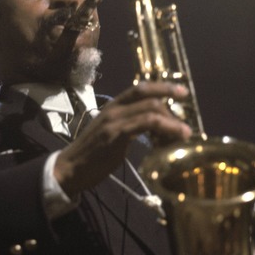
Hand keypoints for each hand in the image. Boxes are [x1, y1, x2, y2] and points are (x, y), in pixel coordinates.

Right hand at [53, 81, 191, 197]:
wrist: (69, 168)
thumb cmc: (92, 154)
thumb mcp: (112, 133)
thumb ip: (130, 126)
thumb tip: (156, 130)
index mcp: (113, 106)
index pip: (140, 88)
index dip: (163, 86)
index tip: (182, 91)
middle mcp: (114, 108)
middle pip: (148, 96)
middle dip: (171, 105)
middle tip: (185, 122)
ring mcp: (114, 120)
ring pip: (151, 110)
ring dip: (172, 121)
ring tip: (185, 132)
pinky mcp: (115, 135)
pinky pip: (145, 124)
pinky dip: (163, 128)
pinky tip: (172, 137)